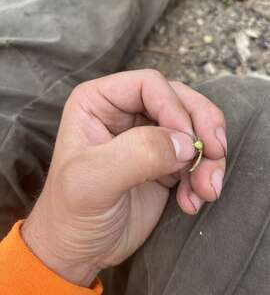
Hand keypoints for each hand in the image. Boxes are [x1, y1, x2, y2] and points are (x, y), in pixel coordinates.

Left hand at [22, 70, 226, 286]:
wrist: (80, 249)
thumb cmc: (72, 213)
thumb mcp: (93, 181)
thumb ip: (138, 154)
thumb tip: (185, 143)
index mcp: (99, 102)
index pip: (149, 84)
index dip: (174, 107)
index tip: (187, 142)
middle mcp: (125, 113)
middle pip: (180, 100)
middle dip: (202, 128)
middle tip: (215, 155)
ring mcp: (147, 136)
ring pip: (194, 127)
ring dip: (209, 156)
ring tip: (206, 190)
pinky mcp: (164, 161)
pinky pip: (197, 156)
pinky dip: (204, 174)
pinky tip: (193, 201)